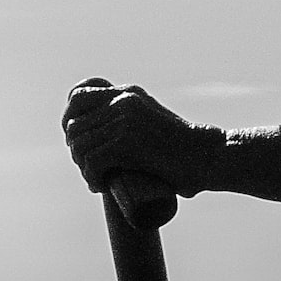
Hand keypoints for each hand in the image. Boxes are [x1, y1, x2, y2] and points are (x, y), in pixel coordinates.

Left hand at [63, 77, 226, 197]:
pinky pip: (91, 161)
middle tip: (92, 169)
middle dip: (77, 151)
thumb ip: (133, 123)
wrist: (210, 156)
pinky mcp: (127, 142)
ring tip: (98, 180)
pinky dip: (91, 178)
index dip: (70, 120)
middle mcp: (123, 101)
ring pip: (79, 144)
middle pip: (73, 123)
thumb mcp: (153, 124)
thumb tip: (106, 142)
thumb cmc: (185, 151)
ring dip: (83, 168)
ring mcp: (124, 120)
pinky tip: (101, 186)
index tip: (78, 143)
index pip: (78, 95)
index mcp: (128, 94)